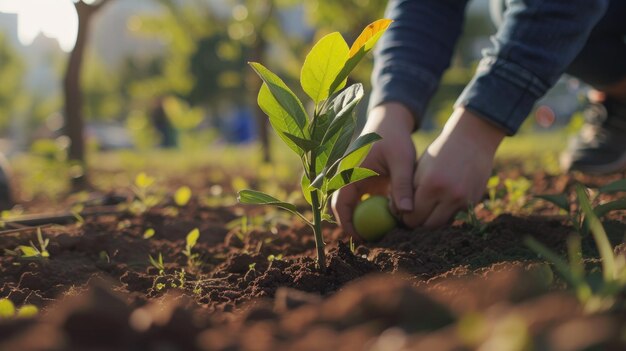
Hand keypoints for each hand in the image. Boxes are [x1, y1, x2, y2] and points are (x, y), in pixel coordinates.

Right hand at [331, 102, 416, 237]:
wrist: (390, 122)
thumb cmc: (395, 138)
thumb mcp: (402, 160)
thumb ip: (403, 185)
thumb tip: (407, 213)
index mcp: (349, 171)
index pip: (339, 203)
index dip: (346, 223)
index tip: (361, 238)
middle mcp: (346, 177)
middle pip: (341, 208)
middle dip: (352, 226)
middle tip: (371, 242)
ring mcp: (353, 181)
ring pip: (350, 207)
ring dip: (360, 221)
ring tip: (378, 236)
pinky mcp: (361, 183)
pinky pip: (360, 202)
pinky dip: (369, 213)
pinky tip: (385, 222)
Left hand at [401, 108, 505, 227]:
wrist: (472, 139)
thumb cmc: (439, 152)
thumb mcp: (419, 169)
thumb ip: (409, 191)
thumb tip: (399, 213)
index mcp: (431, 185)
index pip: (412, 217)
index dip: (404, 217)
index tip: (401, 213)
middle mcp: (450, 196)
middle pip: (427, 225)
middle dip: (417, 222)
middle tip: (412, 214)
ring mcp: (464, 200)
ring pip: (442, 224)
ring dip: (432, 220)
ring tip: (425, 209)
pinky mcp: (474, 201)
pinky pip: (455, 216)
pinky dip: (446, 213)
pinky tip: (440, 202)